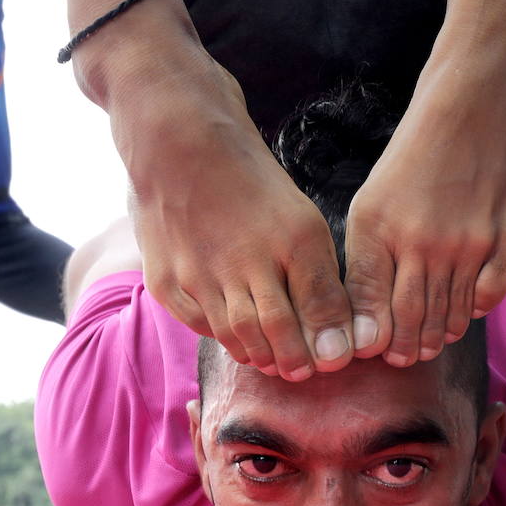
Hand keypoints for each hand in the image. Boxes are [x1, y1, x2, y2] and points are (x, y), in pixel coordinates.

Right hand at [80, 1, 354, 381]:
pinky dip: (223, 337)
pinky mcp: (168, 280)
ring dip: (263, 355)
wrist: (176, 136)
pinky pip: (202, 325)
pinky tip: (237, 337)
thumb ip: (315, 274)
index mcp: (294, 236)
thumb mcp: (295, 214)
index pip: (321, 309)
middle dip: (299, 359)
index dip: (332, 343)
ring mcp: (203, 273)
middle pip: (281, 333)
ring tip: (277, 360)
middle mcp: (250, 259)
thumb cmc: (246, 174)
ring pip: (241, 336)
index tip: (338, 357)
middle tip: (307, 369)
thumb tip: (335, 334)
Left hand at [344, 0, 505, 365]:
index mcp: (376, 226)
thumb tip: (370, 327)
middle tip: (410, 353)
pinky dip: (479, 305)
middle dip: (407, 346)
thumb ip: (371, 259)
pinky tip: (472, 300)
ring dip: (441, 331)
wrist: (486, 83)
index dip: (376, 342)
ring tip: (437, 336)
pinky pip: (492, 296)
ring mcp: (471, 242)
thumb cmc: (425, 143)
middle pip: (411, 322)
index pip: (370, 314)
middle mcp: (420, 240)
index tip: (382, 347)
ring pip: (452, 315)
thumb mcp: (378, 193)